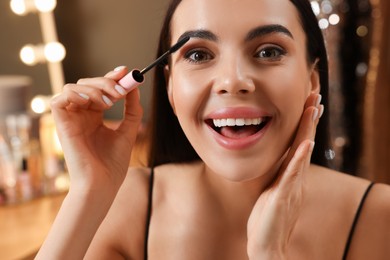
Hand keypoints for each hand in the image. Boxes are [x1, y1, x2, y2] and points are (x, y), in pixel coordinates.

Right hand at [50, 66, 142, 193]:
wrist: (102, 184)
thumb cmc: (113, 164)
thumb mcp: (129, 131)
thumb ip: (132, 109)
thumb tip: (134, 86)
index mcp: (95, 117)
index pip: (100, 89)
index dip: (111, 77)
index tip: (127, 72)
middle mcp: (81, 115)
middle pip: (87, 83)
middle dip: (106, 81)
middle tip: (121, 89)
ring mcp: (70, 119)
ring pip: (74, 86)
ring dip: (94, 87)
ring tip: (111, 102)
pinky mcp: (60, 124)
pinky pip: (59, 98)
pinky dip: (77, 94)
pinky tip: (93, 104)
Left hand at [247, 93, 322, 258]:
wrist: (267, 245)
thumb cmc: (267, 219)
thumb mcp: (272, 191)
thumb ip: (278, 175)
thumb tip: (279, 160)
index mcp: (290, 176)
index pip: (299, 144)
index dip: (304, 124)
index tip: (308, 103)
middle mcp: (296, 178)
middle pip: (304, 142)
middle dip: (309, 118)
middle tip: (315, 95)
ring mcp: (292, 186)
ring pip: (301, 153)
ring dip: (307, 130)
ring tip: (313, 109)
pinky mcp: (284, 196)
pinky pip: (292, 174)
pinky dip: (300, 158)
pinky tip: (306, 144)